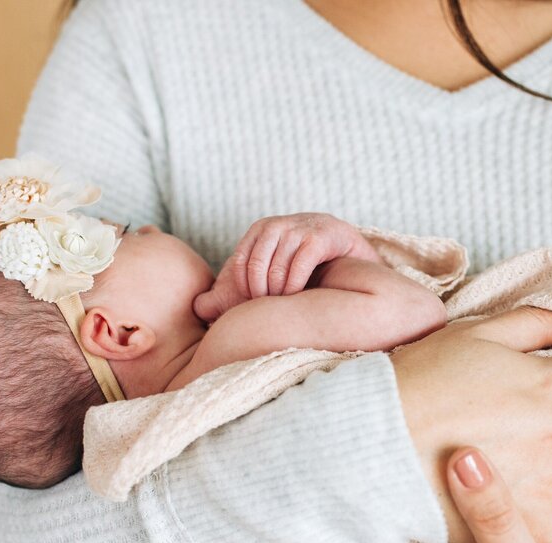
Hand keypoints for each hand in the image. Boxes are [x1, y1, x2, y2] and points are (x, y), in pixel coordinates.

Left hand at [194, 212, 380, 320]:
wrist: (353, 260)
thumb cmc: (306, 275)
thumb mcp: (268, 280)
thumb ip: (233, 293)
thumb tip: (198, 308)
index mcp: (260, 231)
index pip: (239, 262)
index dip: (242, 291)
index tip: (254, 308)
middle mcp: (278, 224)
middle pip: (255, 264)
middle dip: (259, 293)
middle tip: (269, 309)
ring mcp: (302, 226)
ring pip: (278, 263)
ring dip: (278, 290)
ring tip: (284, 304)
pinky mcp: (324, 233)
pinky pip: (302, 259)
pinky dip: (296, 283)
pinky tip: (299, 295)